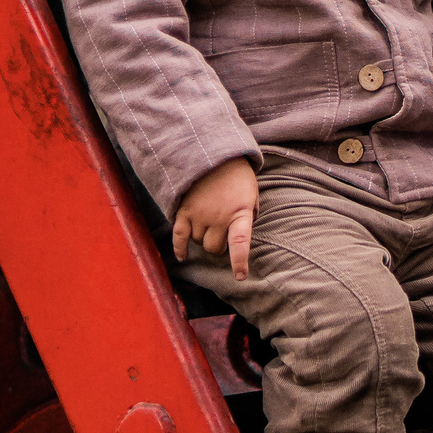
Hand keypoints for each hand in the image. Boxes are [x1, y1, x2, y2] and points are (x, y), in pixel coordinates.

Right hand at [173, 157, 259, 275]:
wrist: (213, 155)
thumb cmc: (237, 177)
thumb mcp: (252, 195)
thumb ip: (248, 216)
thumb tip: (241, 238)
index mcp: (240, 212)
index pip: (240, 243)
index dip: (239, 262)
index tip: (241, 277)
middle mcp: (218, 217)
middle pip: (214, 248)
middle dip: (219, 247)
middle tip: (222, 237)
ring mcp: (199, 214)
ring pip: (198, 243)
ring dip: (203, 240)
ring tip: (208, 226)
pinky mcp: (184, 211)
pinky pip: (179, 237)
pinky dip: (180, 249)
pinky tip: (183, 257)